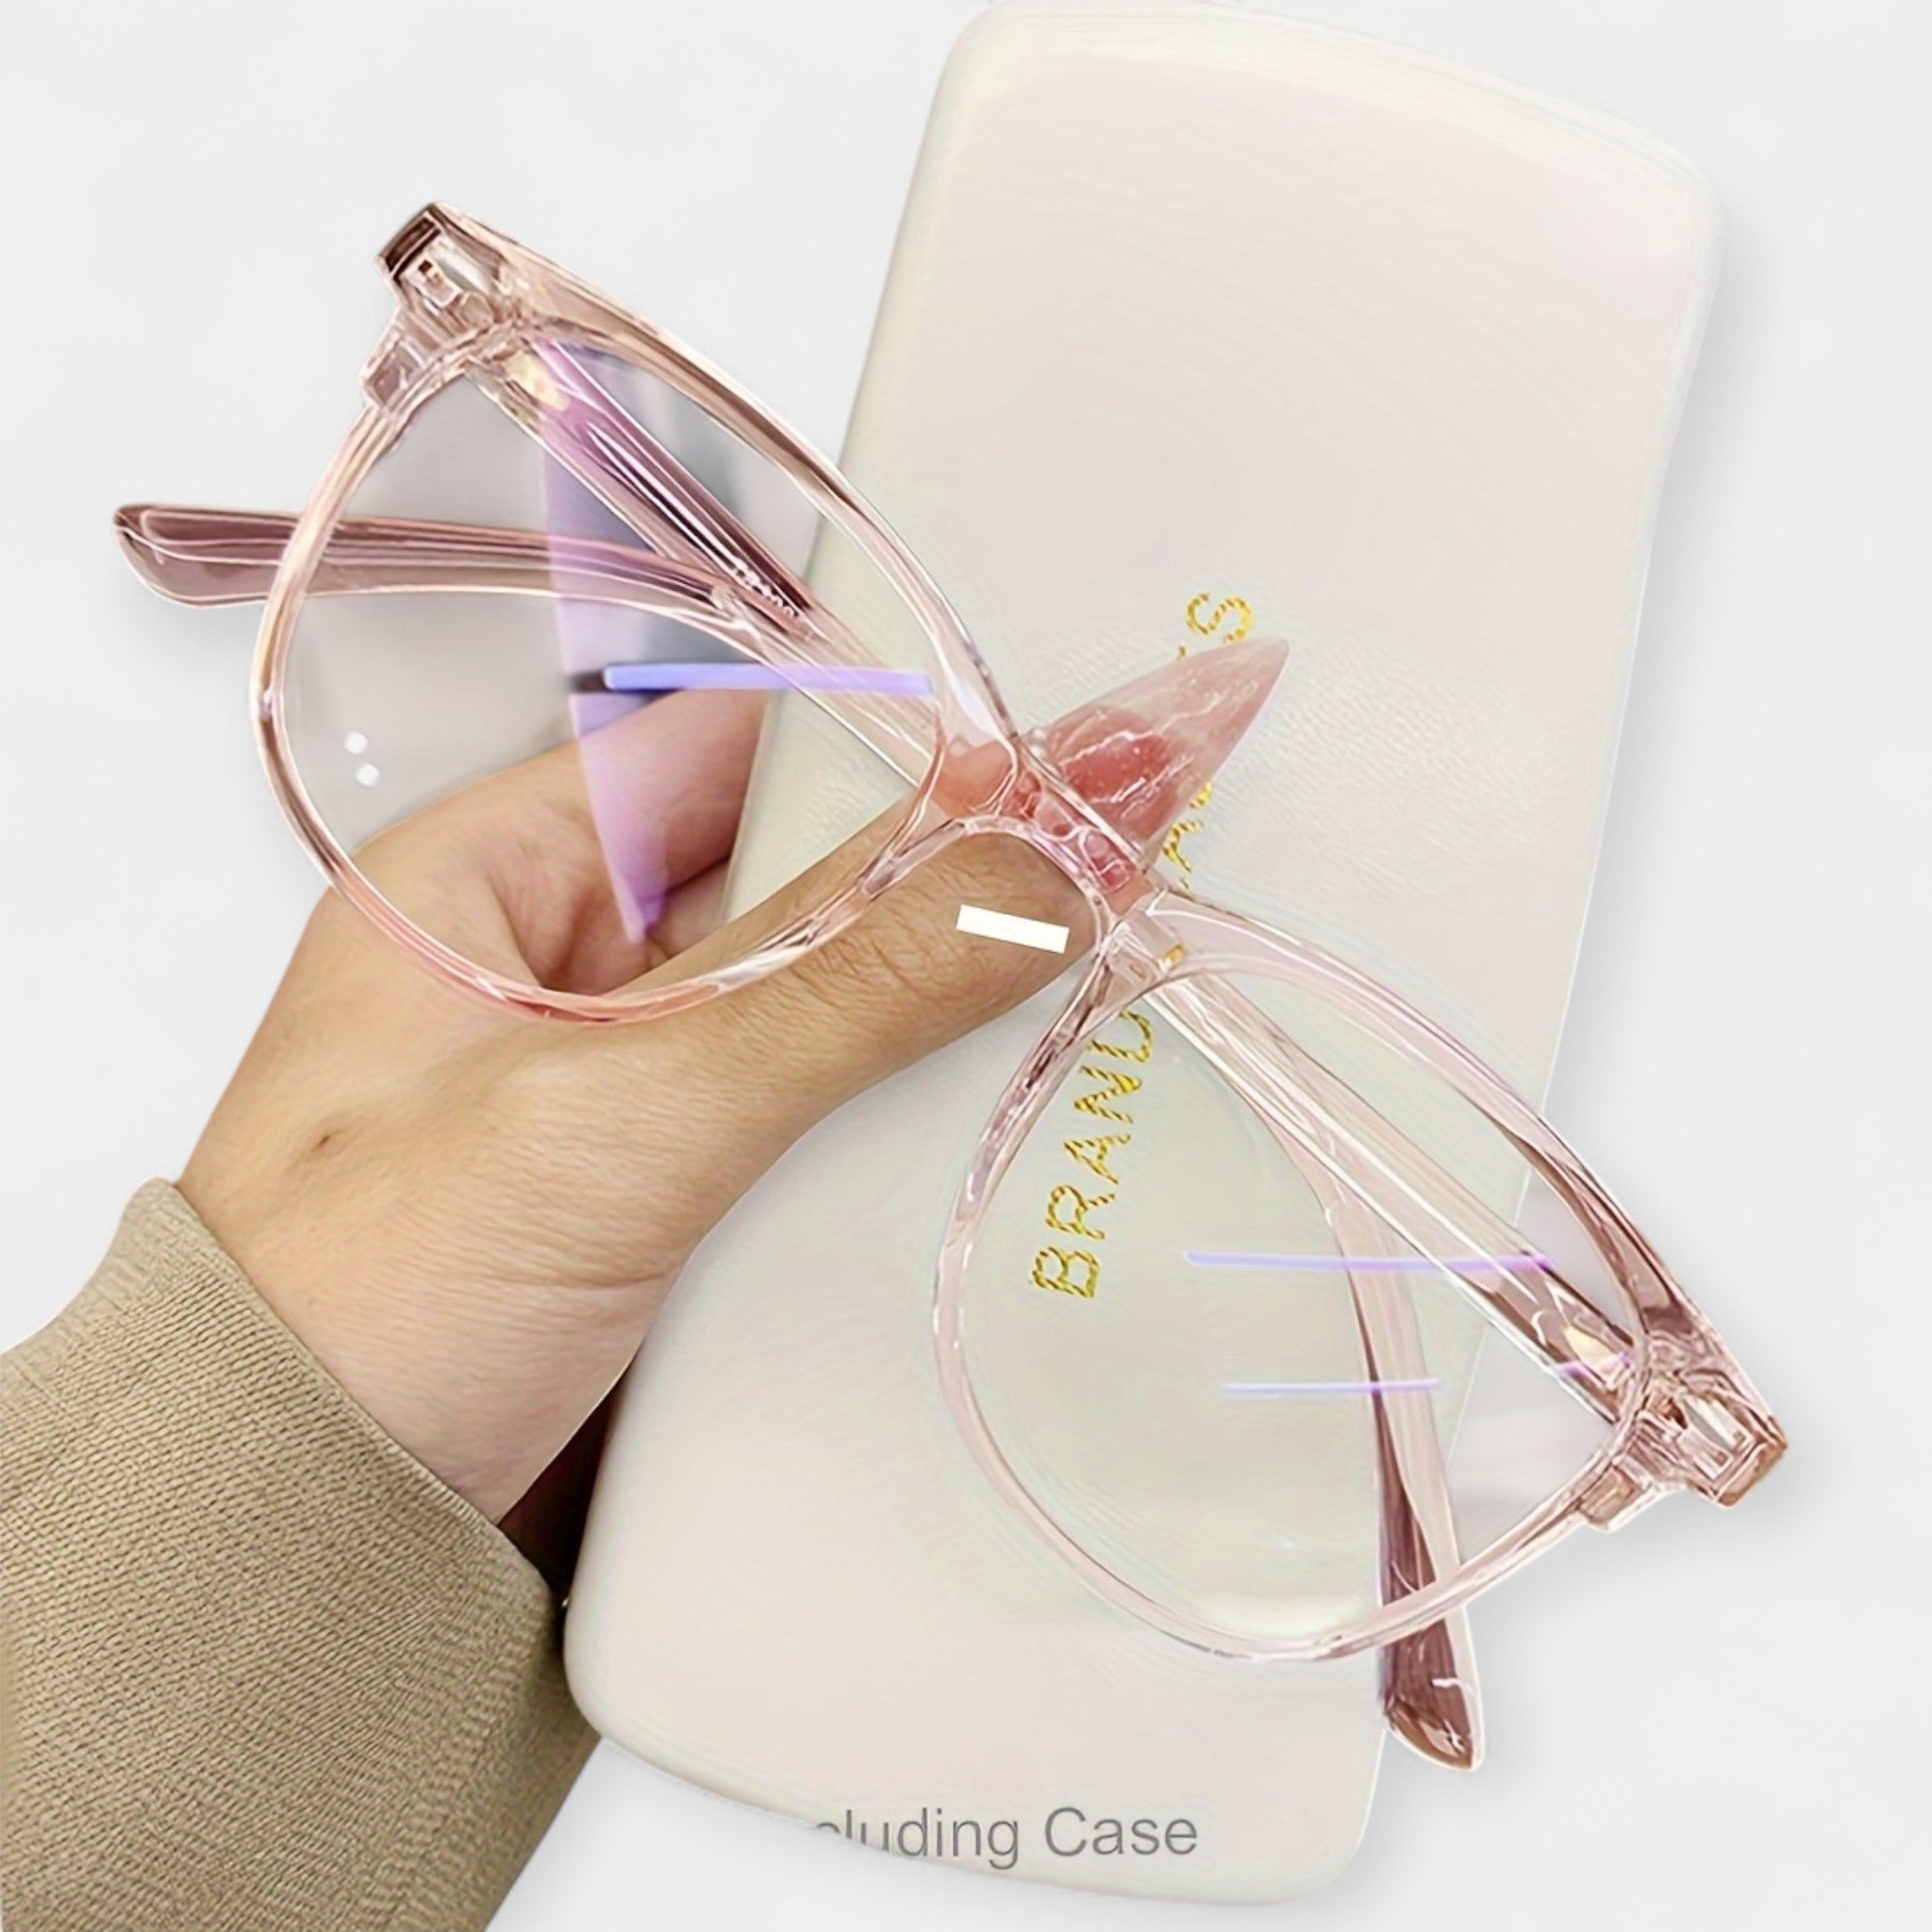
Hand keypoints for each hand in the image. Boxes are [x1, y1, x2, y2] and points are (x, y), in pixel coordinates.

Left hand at [180, 647, 1273, 1580]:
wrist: (298, 1555)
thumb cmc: (369, 1300)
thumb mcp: (623, 1112)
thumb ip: (846, 986)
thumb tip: (1050, 861)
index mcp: (499, 877)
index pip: (729, 746)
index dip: (895, 739)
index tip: (1061, 743)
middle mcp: (565, 966)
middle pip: (798, 881)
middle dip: (951, 884)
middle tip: (1134, 866)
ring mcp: (620, 1094)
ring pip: (822, 1012)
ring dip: (944, 1017)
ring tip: (1123, 982)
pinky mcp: (667, 1209)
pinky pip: (815, 1127)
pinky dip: (906, 1128)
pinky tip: (1028, 1120)